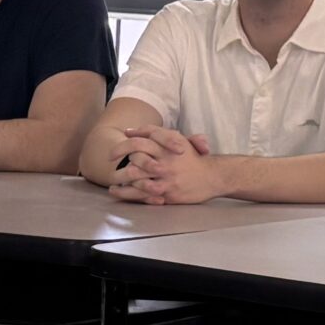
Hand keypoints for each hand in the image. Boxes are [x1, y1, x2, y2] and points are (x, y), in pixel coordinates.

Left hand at [108, 127, 225, 205]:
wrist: (214, 177)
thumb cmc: (195, 159)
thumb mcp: (179, 140)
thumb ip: (156, 134)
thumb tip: (130, 131)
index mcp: (170, 143)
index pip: (144, 136)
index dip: (126, 141)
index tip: (116, 147)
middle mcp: (167, 158)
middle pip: (136, 152)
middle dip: (121, 154)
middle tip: (110, 158)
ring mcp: (166, 175)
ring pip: (136, 173)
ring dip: (121, 176)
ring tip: (112, 180)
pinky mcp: (167, 191)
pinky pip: (142, 191)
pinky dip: (128, 192)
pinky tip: (118, 191)